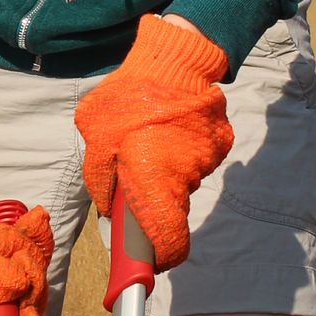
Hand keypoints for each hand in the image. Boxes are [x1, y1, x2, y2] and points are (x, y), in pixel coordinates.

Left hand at [73, 14, 232, 270]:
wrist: (176, 56)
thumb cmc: (129, 97)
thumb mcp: (95, 135)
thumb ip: (100, 176)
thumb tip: (110, 207)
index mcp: (156, 179)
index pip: (169, 238)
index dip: (161, 255)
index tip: (151, 258)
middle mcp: (188, 175)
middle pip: (174, 205)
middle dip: (155, 197)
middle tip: (137, 170)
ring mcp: (208, 158)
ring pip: (185, 179)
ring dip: (168, 168)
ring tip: (153, 137)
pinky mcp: (221, 142)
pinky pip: (197, 157)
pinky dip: (183, 149)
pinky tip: (170, 126)